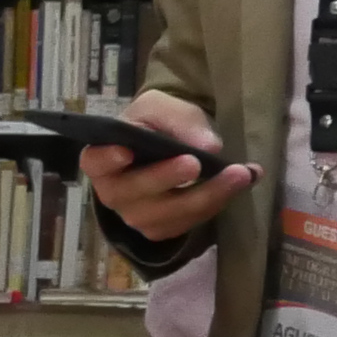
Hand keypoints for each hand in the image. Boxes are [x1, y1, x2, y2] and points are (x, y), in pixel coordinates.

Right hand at [73, 89, 250, 245]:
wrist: (169, 144)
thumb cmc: (155, 125)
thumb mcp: (164, 108)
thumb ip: (181, 120)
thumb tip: (208, 147)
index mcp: (103, 158)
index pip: (94, 163)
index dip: (106, 160)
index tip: (126, 152)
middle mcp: (114, 193)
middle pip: (133, 194)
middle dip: (166, 179)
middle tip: (195, 163)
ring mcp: (137, 216)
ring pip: (166, 215)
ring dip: (205, 196)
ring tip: (240, 174)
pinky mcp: (162, 229)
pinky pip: (187, 223)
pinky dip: (217, 203)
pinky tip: (242, 181)